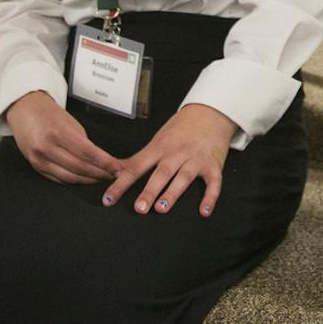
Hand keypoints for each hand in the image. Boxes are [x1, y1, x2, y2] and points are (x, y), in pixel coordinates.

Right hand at [5, 91, 121, 184]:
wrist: (24, 110)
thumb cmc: (49, 113)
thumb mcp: (69, 122)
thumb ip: (83, 141)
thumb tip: (100, 160)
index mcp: (58, 132)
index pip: (87, 153)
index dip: (105, 163)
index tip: (118, 168)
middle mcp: (47, 148)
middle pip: (79, 168)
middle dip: (100, 174)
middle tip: (115, 176)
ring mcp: (39, 159)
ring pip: (69, 177)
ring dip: (88, 180)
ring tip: (103, 179)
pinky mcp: (35, 166)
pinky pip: (58, 179)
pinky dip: (74, 181)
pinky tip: (85, 179)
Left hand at [102, 103, 238, 216]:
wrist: (210, 112)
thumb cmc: (180, 128)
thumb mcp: (159, 139)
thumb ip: (142, 158)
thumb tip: (117, 173)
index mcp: (160, 147)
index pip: (136, 167)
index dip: (121, 184)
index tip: (108, 199)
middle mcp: (177, 153)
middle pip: (161, 173)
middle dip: (149, 191)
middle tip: (138, 208)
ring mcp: (196, 159)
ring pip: (184, 177)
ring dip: (173, 193)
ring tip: (162, 208)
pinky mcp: (214, 165)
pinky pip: (213, 182)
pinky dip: (210, 197)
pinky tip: (204, 211)